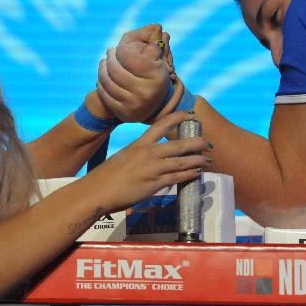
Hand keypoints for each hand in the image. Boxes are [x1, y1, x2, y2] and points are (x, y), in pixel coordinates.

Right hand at [84, 111, 209, 210]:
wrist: (98, 191)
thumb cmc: (107, 176)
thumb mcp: (124, 157)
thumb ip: (139, 155)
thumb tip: (149, 159)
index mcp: (139, 144)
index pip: (162, 124)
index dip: (178, 117)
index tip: (190, 115)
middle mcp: (148, 153)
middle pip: (179, 144)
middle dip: (197, 143)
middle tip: (208, 143)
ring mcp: (153, 169)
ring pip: (183, 162)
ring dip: (198, 160)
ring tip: (208, 160)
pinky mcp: (155, 184)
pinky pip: (178, 178)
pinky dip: (190, 175)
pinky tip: (197, 173)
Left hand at [98, 24, 174, 122]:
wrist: (156, 106)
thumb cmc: (155, 74)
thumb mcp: (158, 58)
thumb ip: (153, 41)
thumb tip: (156, 26)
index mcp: (156, 76)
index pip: (130, 57)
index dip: (122, 49)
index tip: (119, 46)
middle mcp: (146, 92)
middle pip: (116, 70)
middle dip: (110, 59)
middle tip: (109, 52)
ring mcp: (134, 105)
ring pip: (108, 82)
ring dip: (102, 69)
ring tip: (104, 62)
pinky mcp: (124, 114)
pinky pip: (105, 94)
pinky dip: (101, 83)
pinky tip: (102, 76)